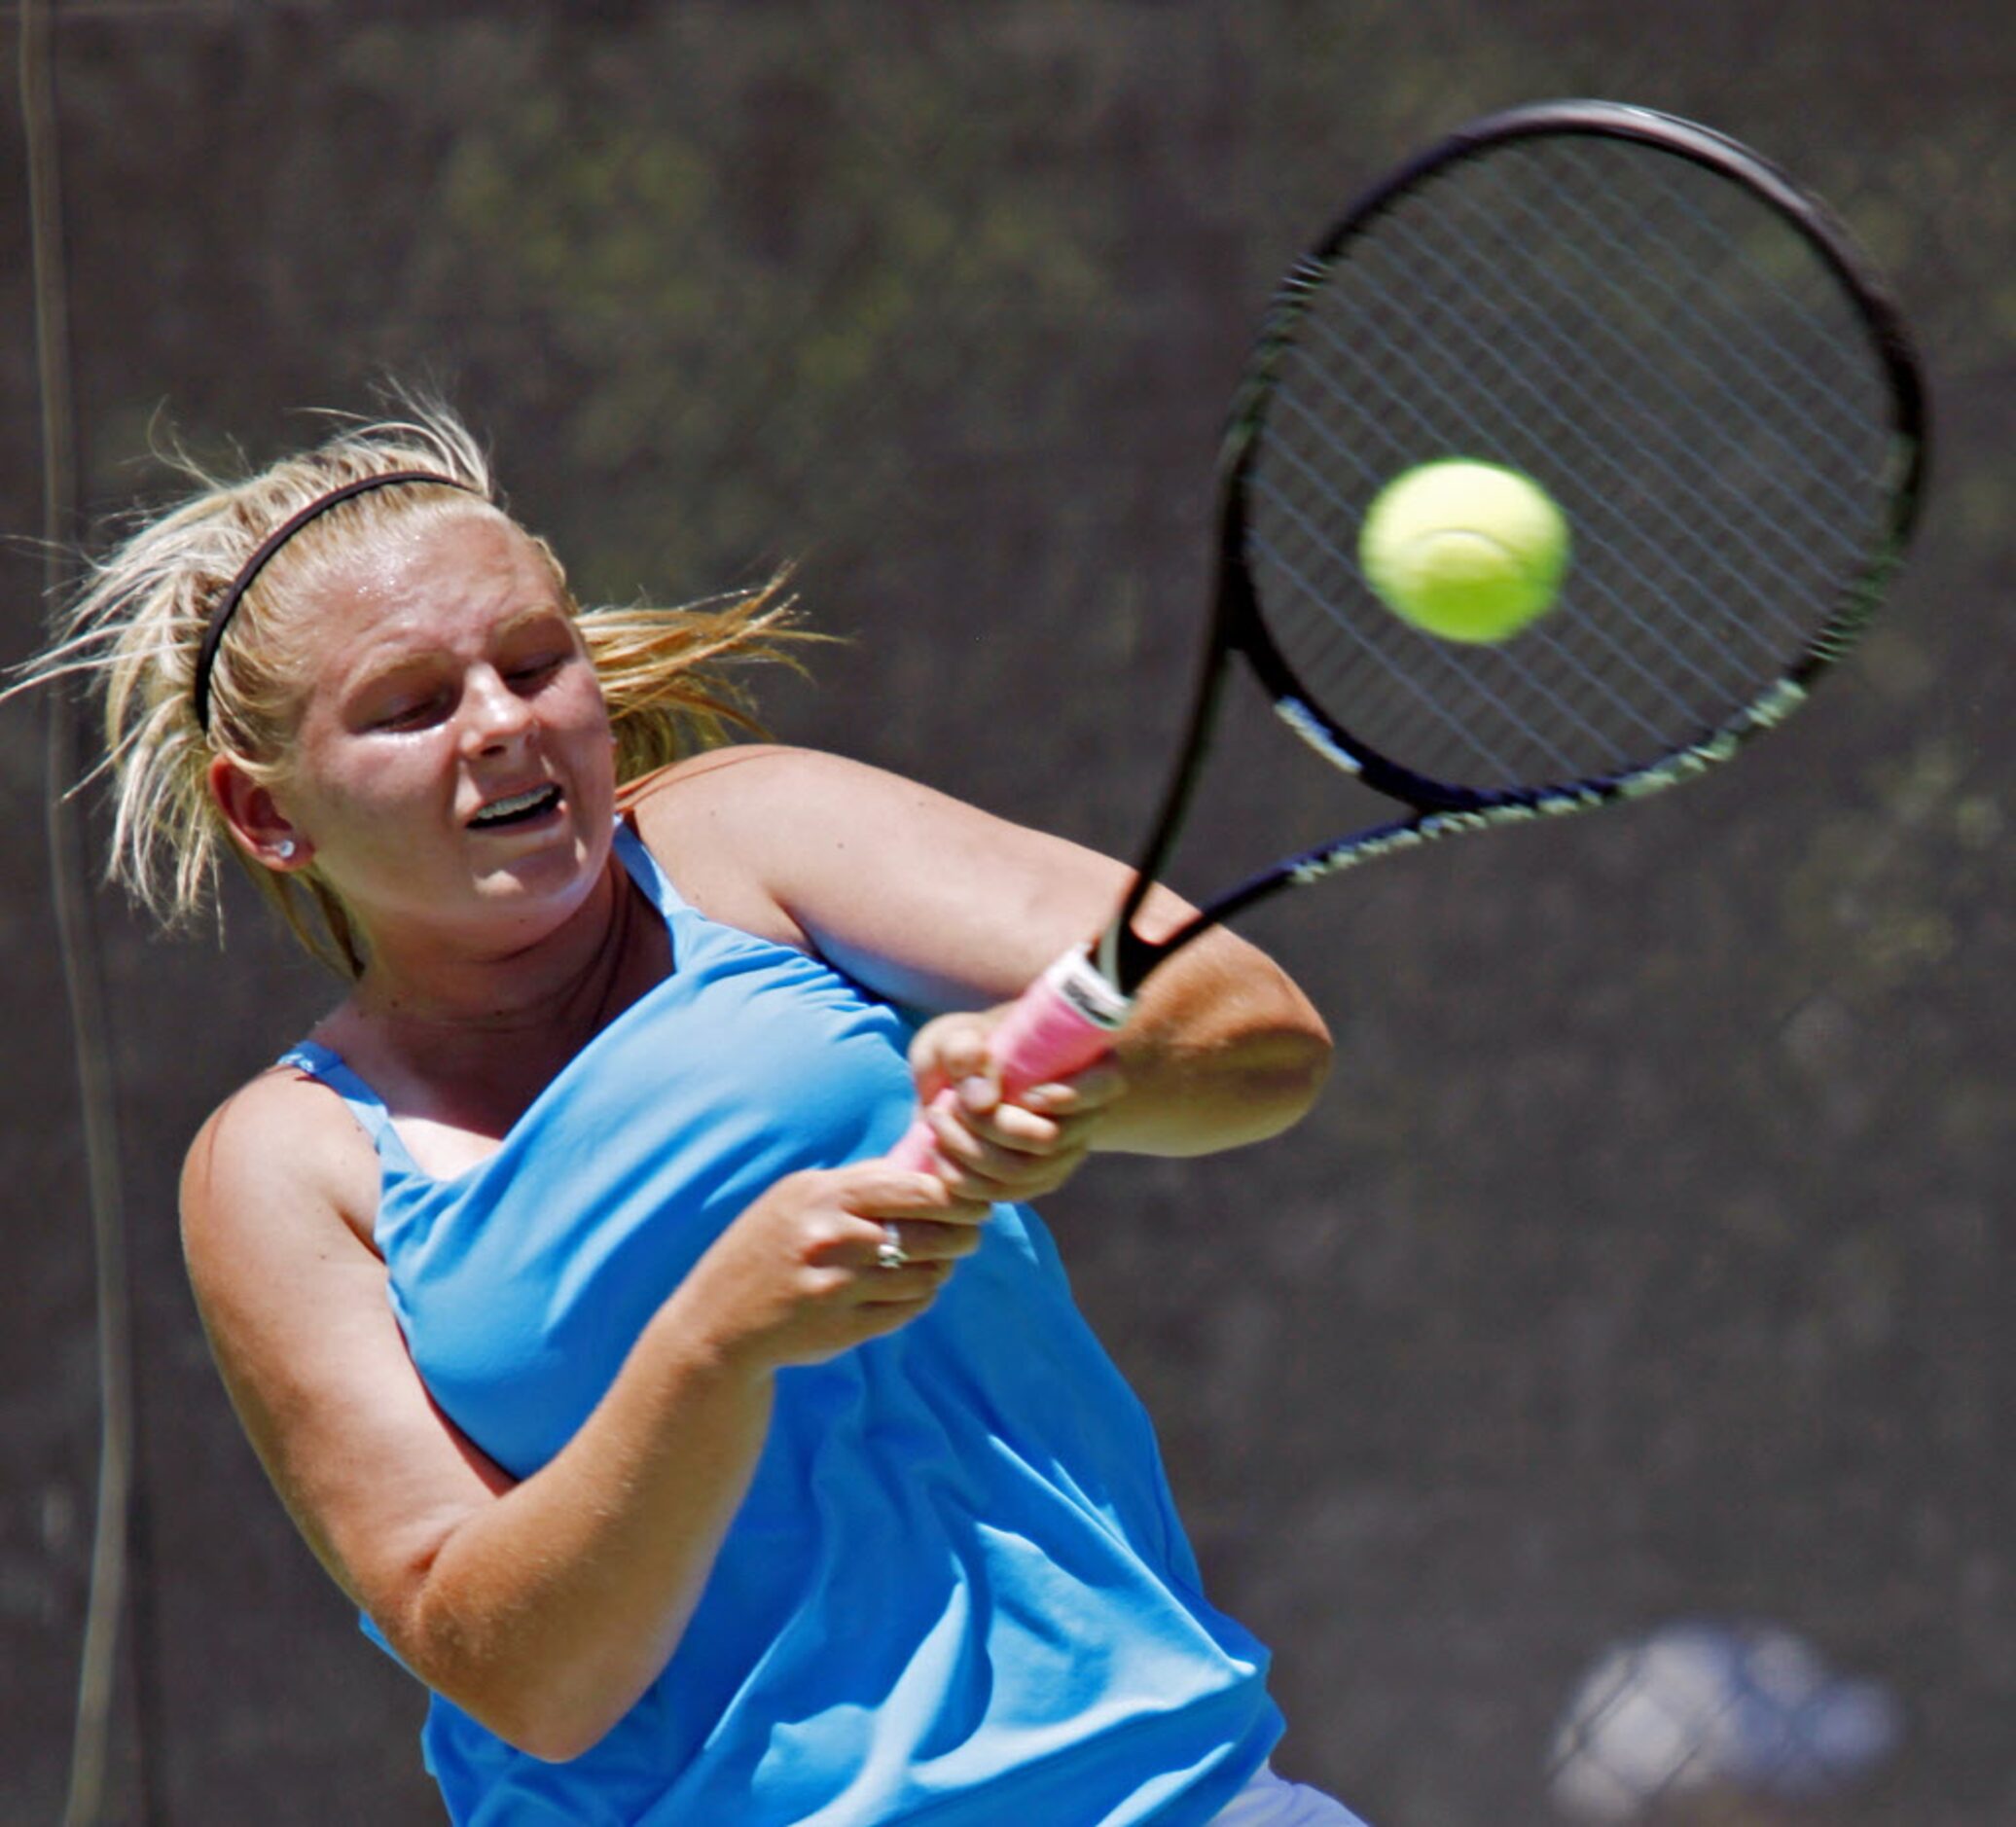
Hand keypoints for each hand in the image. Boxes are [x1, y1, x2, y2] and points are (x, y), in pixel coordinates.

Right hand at [682, 1163, 990, 1371]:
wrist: (719, 1322)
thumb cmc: (768, 1248)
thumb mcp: (798, 1198)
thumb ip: (858, 1182)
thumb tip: (926, 1165)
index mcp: (822, 1196)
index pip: (914, 1188)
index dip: (954, 1194)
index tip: (970, 1199)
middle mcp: (832, 1239)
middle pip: (931, 1232)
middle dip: (963, 1232)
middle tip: (971, 1232)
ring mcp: (839, 1287)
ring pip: (927, 1273)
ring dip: (942, 1267)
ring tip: (938, 1260)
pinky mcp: (846, 1328)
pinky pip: (910, 1307)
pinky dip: (921, 1295)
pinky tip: (911, 1287)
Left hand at [906, 1010, 1126, 1203]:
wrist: (964, 1080)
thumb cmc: (966, 1049)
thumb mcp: (956, 1036)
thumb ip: (963, 1052)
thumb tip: (983, 1101)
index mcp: (1089, 1065)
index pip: (1102, 1086)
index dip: (1066, 1095)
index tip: (1019, 1091)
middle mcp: (1088, 1115)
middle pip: (1049, 1138)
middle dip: (988, 1127)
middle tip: (944, 1105)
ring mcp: (1065, 1154)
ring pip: (1023, 1173)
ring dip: (969, 1153)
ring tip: (936, 1122)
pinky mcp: (1037, 1182)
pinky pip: (1005, 1195)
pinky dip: (965, 1180)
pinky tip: (939, 1154)